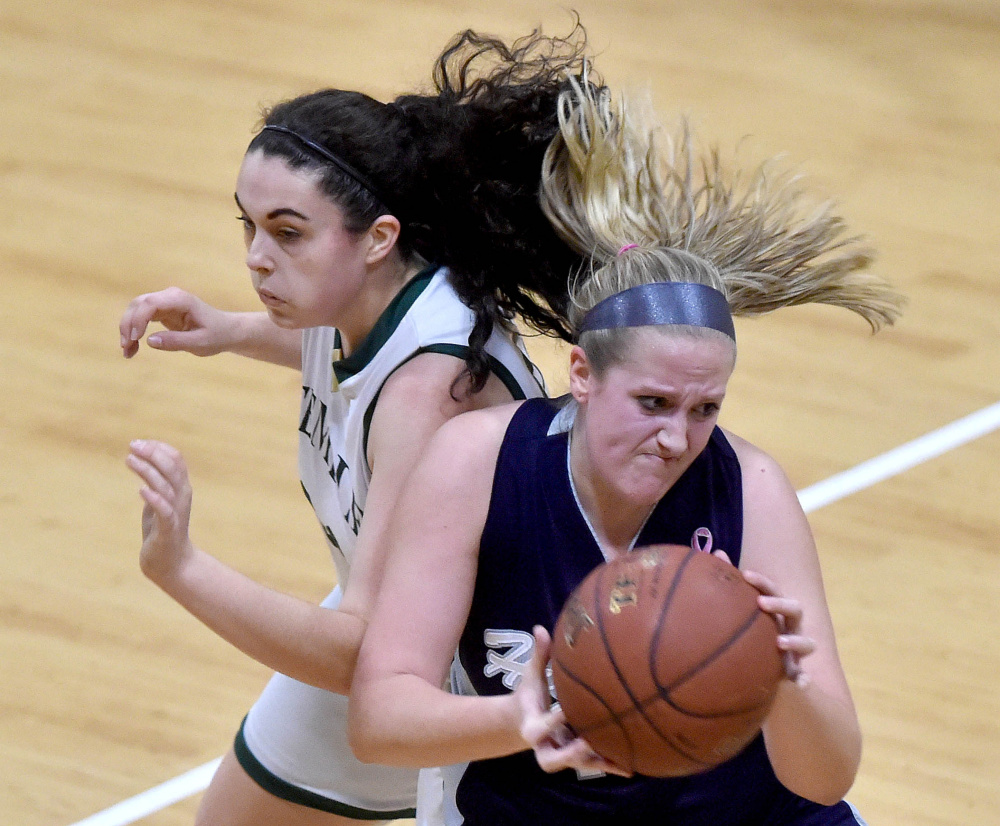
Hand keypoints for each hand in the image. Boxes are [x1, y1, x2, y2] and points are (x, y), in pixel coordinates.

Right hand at [119, 288, 236, 357]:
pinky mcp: (161, 311)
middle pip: (138, 304)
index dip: (138, 319)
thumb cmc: (217, 335)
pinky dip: (134, 332)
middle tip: (126, 347)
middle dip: (128, 325)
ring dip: (127, 329)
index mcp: (180, 299)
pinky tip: (132, 349)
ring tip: (127, 352)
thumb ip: (176, 341)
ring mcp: (164, 303)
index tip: (135, 338)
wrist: (227, 331)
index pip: (151, 303)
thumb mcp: (200, 343)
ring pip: (135, 310)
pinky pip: (141, 318)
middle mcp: (170, 297)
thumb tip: (149, 341)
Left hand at [126, 440, 194, 582]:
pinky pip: (165, 511)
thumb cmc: (163, 531)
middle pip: (172, 468)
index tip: (139, 443)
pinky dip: (155, 499)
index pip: (176, 459)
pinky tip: (141, 490)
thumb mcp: (158, 502)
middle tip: (133, 445)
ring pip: (167, 486)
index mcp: (181, 488)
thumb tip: (142, 461)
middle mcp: (182, 497)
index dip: (159, 447)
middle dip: (153, 453)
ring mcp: (177, 513)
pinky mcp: (169, 530)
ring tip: (129, 460)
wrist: (172, 564)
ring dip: (148, 470)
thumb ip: (155, 483)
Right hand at [516, 626, 630, 776]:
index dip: (552, 721)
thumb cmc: (531, 693)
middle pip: (551, 760)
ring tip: (622, 760)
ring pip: (577, 766)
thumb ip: (538, 655)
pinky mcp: (574, 758)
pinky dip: (610, 765)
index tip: (566, 710)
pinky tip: (631, 765)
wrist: (523, 721)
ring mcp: (560, 754)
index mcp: (531, 726)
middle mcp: (544, 746)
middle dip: (569, 754)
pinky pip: (592, 764)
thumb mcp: (531, 674)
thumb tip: (540, 627)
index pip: (540, 728)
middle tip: (587, 742)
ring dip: (597, 763)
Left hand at [741, 569, 814, 685]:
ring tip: (780, 642)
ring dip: (796, 641)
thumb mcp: (743, 605)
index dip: (762, 582)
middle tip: (761, 603)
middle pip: (794, 609)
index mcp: (776, 607)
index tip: (746, 575)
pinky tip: (801, 684)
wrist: (764, 658)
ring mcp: (797, 646)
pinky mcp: (796, 668)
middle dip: (780, 604)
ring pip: (807, 642)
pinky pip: (804, 675)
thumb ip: (732, 582)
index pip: (772, 589)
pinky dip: (805, 678)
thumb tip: (716, 552)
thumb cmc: (752, 625)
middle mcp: (790, 624)